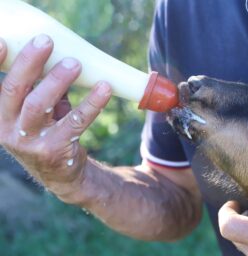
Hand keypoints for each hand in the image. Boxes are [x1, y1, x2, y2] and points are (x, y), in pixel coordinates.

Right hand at [0, 35, 111, 195]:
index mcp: (0, 115)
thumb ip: (43, 87)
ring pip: (40, 105)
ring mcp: (29, 143)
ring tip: (75, 63)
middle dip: (29, 63)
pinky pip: (76, 121)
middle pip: (14, 91)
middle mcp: (8, 129)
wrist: (61, 174)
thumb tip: (62, 52)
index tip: (4, 41)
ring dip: (58, 81)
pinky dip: (91, 103)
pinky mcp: (55, 151)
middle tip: (47, 41)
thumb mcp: (39, 111)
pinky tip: (104, 88)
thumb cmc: (48, 132)